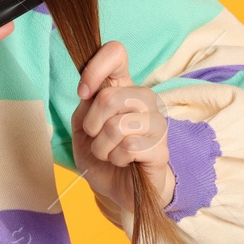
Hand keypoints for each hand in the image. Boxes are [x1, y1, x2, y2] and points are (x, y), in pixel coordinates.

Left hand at [70, 40, 175, 213]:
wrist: (121, 191)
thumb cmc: (104, 156)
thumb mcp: (82, 129)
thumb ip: (85, 107)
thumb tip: (89, 92)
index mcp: (122, 88)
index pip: (116, 53)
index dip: (95, 68)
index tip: (83, 92)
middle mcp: (143, 99)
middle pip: (110, 96)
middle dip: (92, 124)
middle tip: (96, 138)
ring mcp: (156, 123)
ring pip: (117, 125)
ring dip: (103, 147)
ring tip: (109, 153)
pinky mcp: (161, 148)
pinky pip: (128, 147)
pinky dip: (116, 159)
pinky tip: (125, 162)